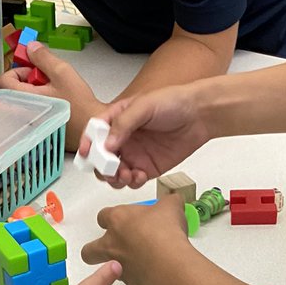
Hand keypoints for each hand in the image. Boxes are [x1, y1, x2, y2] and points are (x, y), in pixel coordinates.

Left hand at [0, 42, 104, 150]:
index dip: (16, 71)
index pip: (3, 81)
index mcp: (24, 100)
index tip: (32, 71)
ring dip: (33, 93)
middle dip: (26, 82)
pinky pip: (30, 114)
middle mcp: (22, 116)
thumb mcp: (62, 72)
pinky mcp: (38, 132)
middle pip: (12, 91)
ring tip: (51, 94)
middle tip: (44, 82)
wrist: (93, 129)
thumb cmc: (79, 106)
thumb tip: (30, 48)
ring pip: (21, 103)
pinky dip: (38, 105)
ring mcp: (30, 126)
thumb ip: (43, 57)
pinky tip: (53, 105)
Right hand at [78, 84, 209, 189]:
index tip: (86, 153)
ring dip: (114, 178)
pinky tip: (138, 176)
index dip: (87, 143)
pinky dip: (131, 182)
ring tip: (124, 174)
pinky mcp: (147, 169)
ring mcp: (134, 156)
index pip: (94, 132)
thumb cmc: (173, 102)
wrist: (199, 115)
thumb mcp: (144, 105)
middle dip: (101, 166)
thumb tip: (106, 144)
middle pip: (101, 158)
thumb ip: (124, 123)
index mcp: (117, 119)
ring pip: (114, 174)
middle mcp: (122, 139)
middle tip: (110, 168)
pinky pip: (132, 181)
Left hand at [81, 197, 188, 284]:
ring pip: (104, 268)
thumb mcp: (171, 206)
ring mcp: (118, 265)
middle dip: (94, 250)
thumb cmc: (165, 232)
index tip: (121, 219)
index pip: (103, 216)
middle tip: (109, 247)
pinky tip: (149, 272)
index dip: (110, 218)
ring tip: (132, 262)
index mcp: (117, 219)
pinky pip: (128, 279)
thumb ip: (168, 202)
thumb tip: (172, 202)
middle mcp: (112, 243)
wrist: (169, 263)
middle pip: (89, 250)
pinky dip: (136, 276)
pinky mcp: (129, 283)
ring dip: (114, 265)